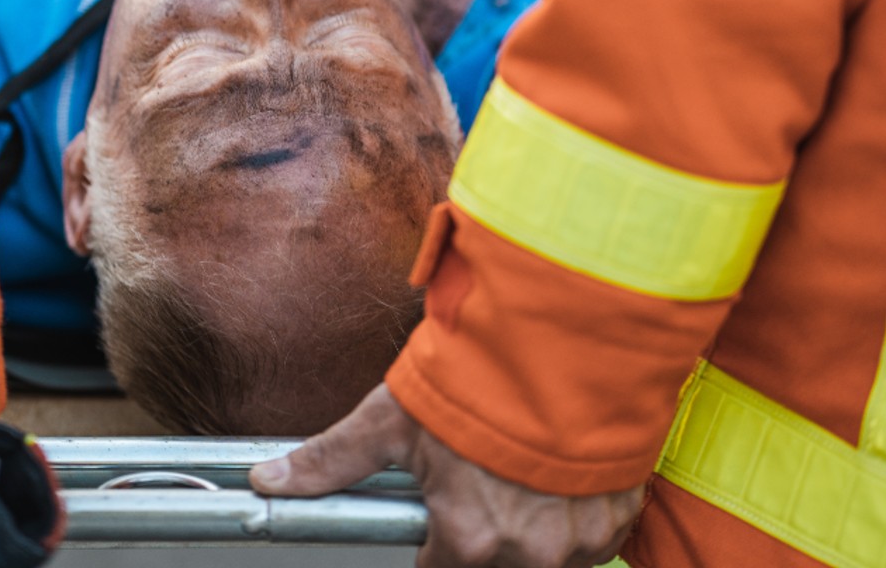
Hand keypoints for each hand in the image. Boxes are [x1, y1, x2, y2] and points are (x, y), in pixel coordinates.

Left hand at [250, 384, 643, 567]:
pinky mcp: (619, 516)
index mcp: (470, 538)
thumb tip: (266, 480)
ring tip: (520, 473)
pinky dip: (575, 515)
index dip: (435, 543)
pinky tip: (558, 473)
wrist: (571, 339)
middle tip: (481, 477)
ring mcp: (580, 538)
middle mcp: (529, 552)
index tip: (440, 511)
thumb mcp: (393, 417)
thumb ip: (331, 459)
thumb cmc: (482, 375)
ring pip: (545, 556)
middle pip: (493, 565)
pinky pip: (592, 538)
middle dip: (482, 531)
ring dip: (532, 526)